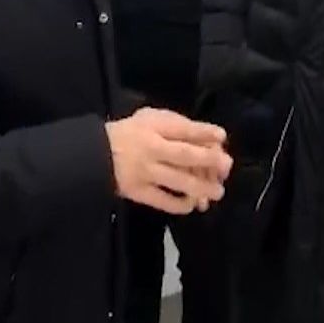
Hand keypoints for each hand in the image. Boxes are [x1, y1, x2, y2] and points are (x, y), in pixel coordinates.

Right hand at [107, 108, 231, 215]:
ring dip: (201, 187)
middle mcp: (151, 149)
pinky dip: (180, 204)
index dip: (204, 132)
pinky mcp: (139, 192)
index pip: (183, 129)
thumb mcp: (149, 118)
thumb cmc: (130, 133)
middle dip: (209, 161)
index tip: (221, 136)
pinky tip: (192, 204)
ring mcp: (145, 173)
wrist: (97, 154)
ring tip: (217, 192)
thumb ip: (174, 123)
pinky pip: (164, 201)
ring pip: (178, 181)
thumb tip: (204, 134)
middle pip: (184, 156)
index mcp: (153, 127)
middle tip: (226, 166)